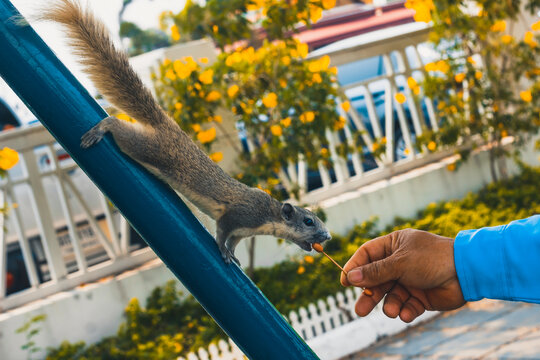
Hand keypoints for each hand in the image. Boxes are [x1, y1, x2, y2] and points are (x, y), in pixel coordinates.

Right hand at [340, 229, 465, 322]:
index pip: (367, 255)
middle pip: (376, 280)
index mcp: (394, 245)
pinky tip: (406, 313)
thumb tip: (349, 277)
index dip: (355, 268)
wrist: (466, 273)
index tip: (344, 282)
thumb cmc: (432, 259)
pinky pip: (406, 306)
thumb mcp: (399, 263)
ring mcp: (410, 280)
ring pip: (390, 296)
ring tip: (392, 311)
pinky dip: (404, 311)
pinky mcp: (420, 296)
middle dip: (369, 295)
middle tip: (359, 311)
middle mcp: (399, 262)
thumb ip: (374, 272)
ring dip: (389, 305)